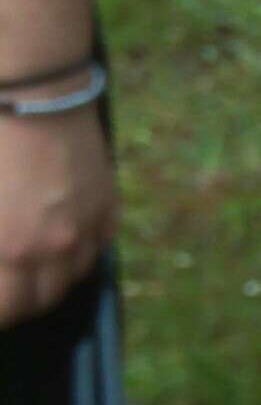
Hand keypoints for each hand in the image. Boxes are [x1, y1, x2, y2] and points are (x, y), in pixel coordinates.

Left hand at [0, 103, 112, 327]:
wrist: (32, 91)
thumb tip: (0, 255)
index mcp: (10, 248)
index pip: (9, 307)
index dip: (1, 313)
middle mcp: (53, 246)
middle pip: (41, 299)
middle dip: (19, 304)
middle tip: (5, 293)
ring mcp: (85, 223)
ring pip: (72, 275)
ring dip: (51, 279)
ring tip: (31, 269)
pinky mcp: (106, 200)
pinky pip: (98, 244)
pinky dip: (79, 250)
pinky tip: (61, 240)